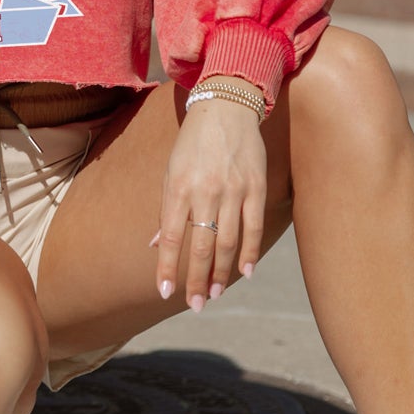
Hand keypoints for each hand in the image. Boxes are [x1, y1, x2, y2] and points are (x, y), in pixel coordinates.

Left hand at [151, 94, 266, 310]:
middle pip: (200, 246)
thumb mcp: (171, 172)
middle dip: (196, 280)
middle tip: (194, 305)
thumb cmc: (193, 144)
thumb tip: (158, 245)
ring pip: (227, 242)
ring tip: (214, 294)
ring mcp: (233, 190)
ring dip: (221, 273)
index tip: (165, 293)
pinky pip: (253, 227)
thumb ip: (167, 210)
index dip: (168, 268)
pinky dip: (250, 252)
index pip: (172, 237)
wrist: (226, 108)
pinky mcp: (255, 187)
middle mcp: (205, 191)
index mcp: (179, 188)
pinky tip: (245, 273)